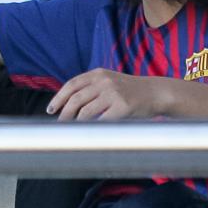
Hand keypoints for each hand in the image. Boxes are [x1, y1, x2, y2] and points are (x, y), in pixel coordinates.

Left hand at [47, 68, 175, 121]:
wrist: (156, 93)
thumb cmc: (130, 91)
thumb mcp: (110, 81)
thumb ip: (91, 88)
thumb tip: (67, 106)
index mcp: (98, 74)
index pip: (71, 85)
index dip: (58, 98)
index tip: (51, 110)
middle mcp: (104, 81)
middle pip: (75, 99)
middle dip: (64, 114)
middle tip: (60, 125)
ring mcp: (114, 93)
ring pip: (85, 112)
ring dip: (75, 124)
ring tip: (72, 131)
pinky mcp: (123, 107)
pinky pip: (102, 121)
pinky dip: (92, 128)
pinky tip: (89, 133)